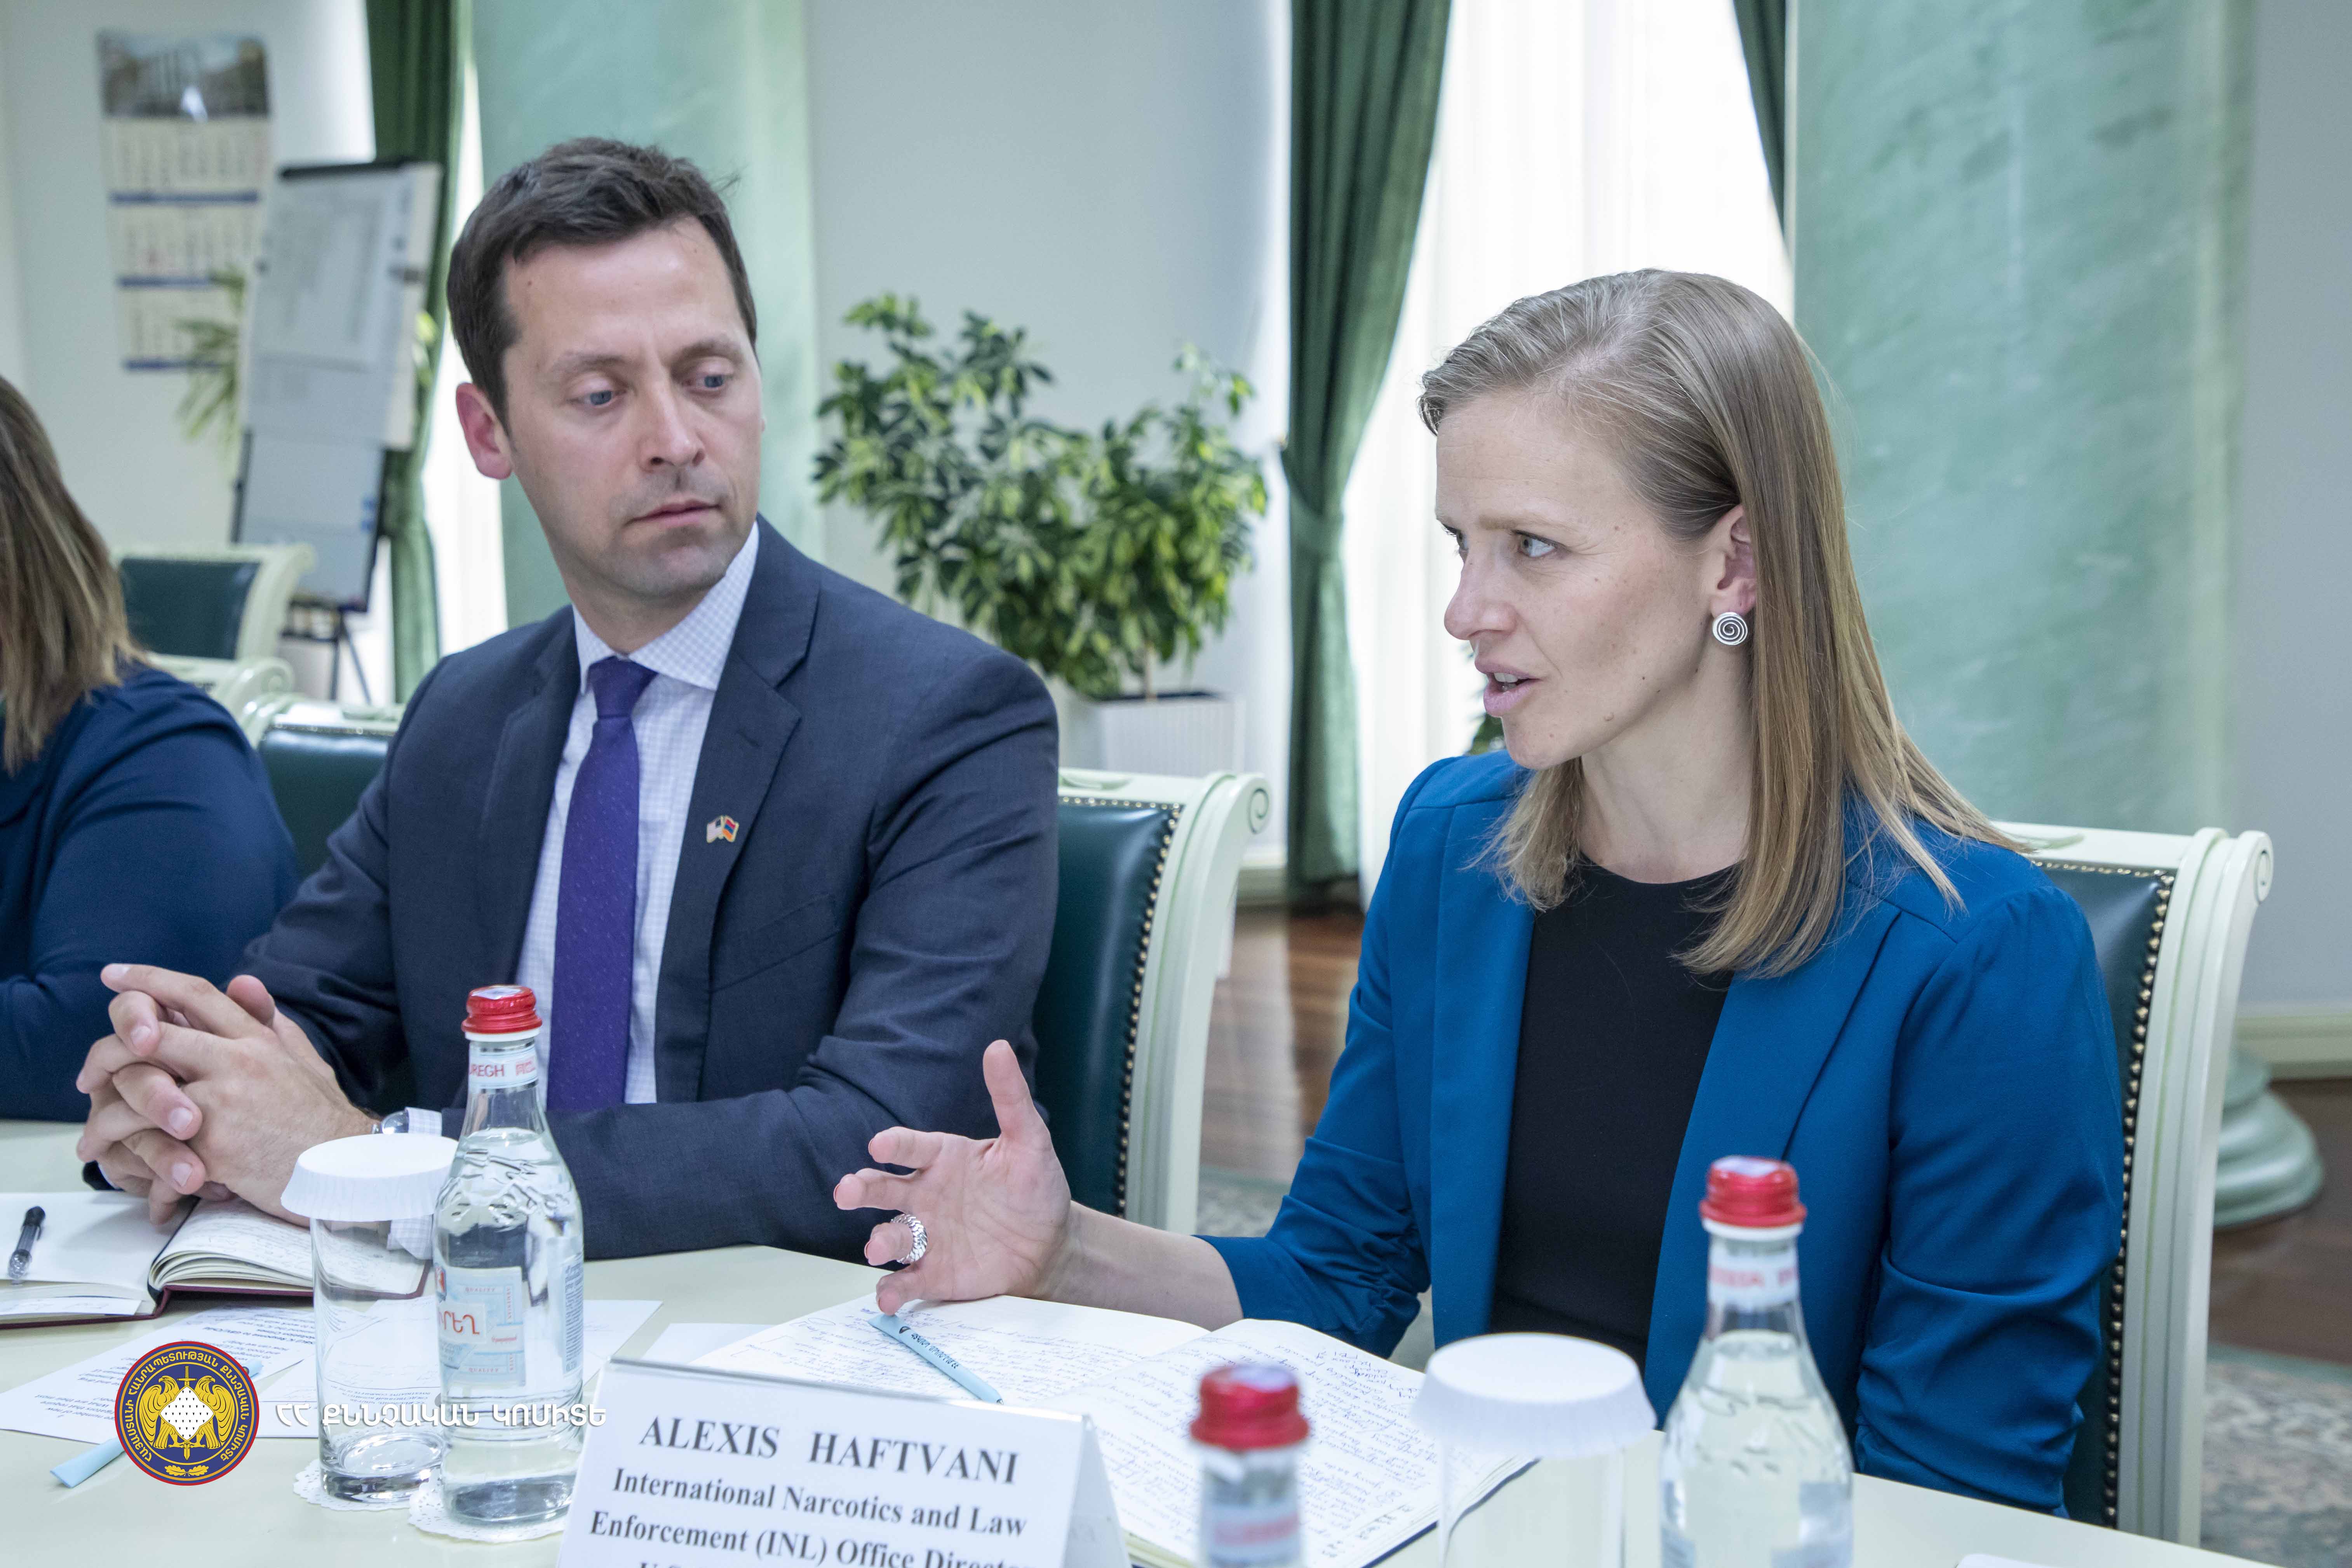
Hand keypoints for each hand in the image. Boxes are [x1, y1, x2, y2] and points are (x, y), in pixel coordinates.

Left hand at [78, 966, 371, 1220]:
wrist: (344, 1172)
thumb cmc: (321, 1120)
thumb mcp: (303, 1059)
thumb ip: (269, 1021)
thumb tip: (241, 982)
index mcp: (257, 1040)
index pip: (196, 994)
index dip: (149, 979)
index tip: (114, 975)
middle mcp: (237, 1061)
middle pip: (152, 1035)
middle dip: (108, 1049)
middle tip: (87, 1074)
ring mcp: (223, 1101)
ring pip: (140, 1087)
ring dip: (105, 1113)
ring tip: (91, 1137)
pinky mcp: (213, 1145)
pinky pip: (151, 1141)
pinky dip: (127, 1154)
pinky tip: (116, 1165)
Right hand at [834, 1040, 1073, 1313]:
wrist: (1050, 1246)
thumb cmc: (1035, 1188)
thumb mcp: (1029, 1142)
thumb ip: (1010, 1098)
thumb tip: (998, 1047)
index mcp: (943, 1159)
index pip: (911, 1147)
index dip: (895, 1144)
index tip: (880, 1143)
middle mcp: (926, 1195)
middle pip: (883, 1188)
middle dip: (861, 1188)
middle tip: (846, 1191)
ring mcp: (927, 1235)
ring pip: (890, 1236)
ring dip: (878, 1241)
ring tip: (877, 1249)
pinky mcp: (934, 1272)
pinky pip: (906, 1281)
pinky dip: (892, 1290)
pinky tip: (889, 1296)